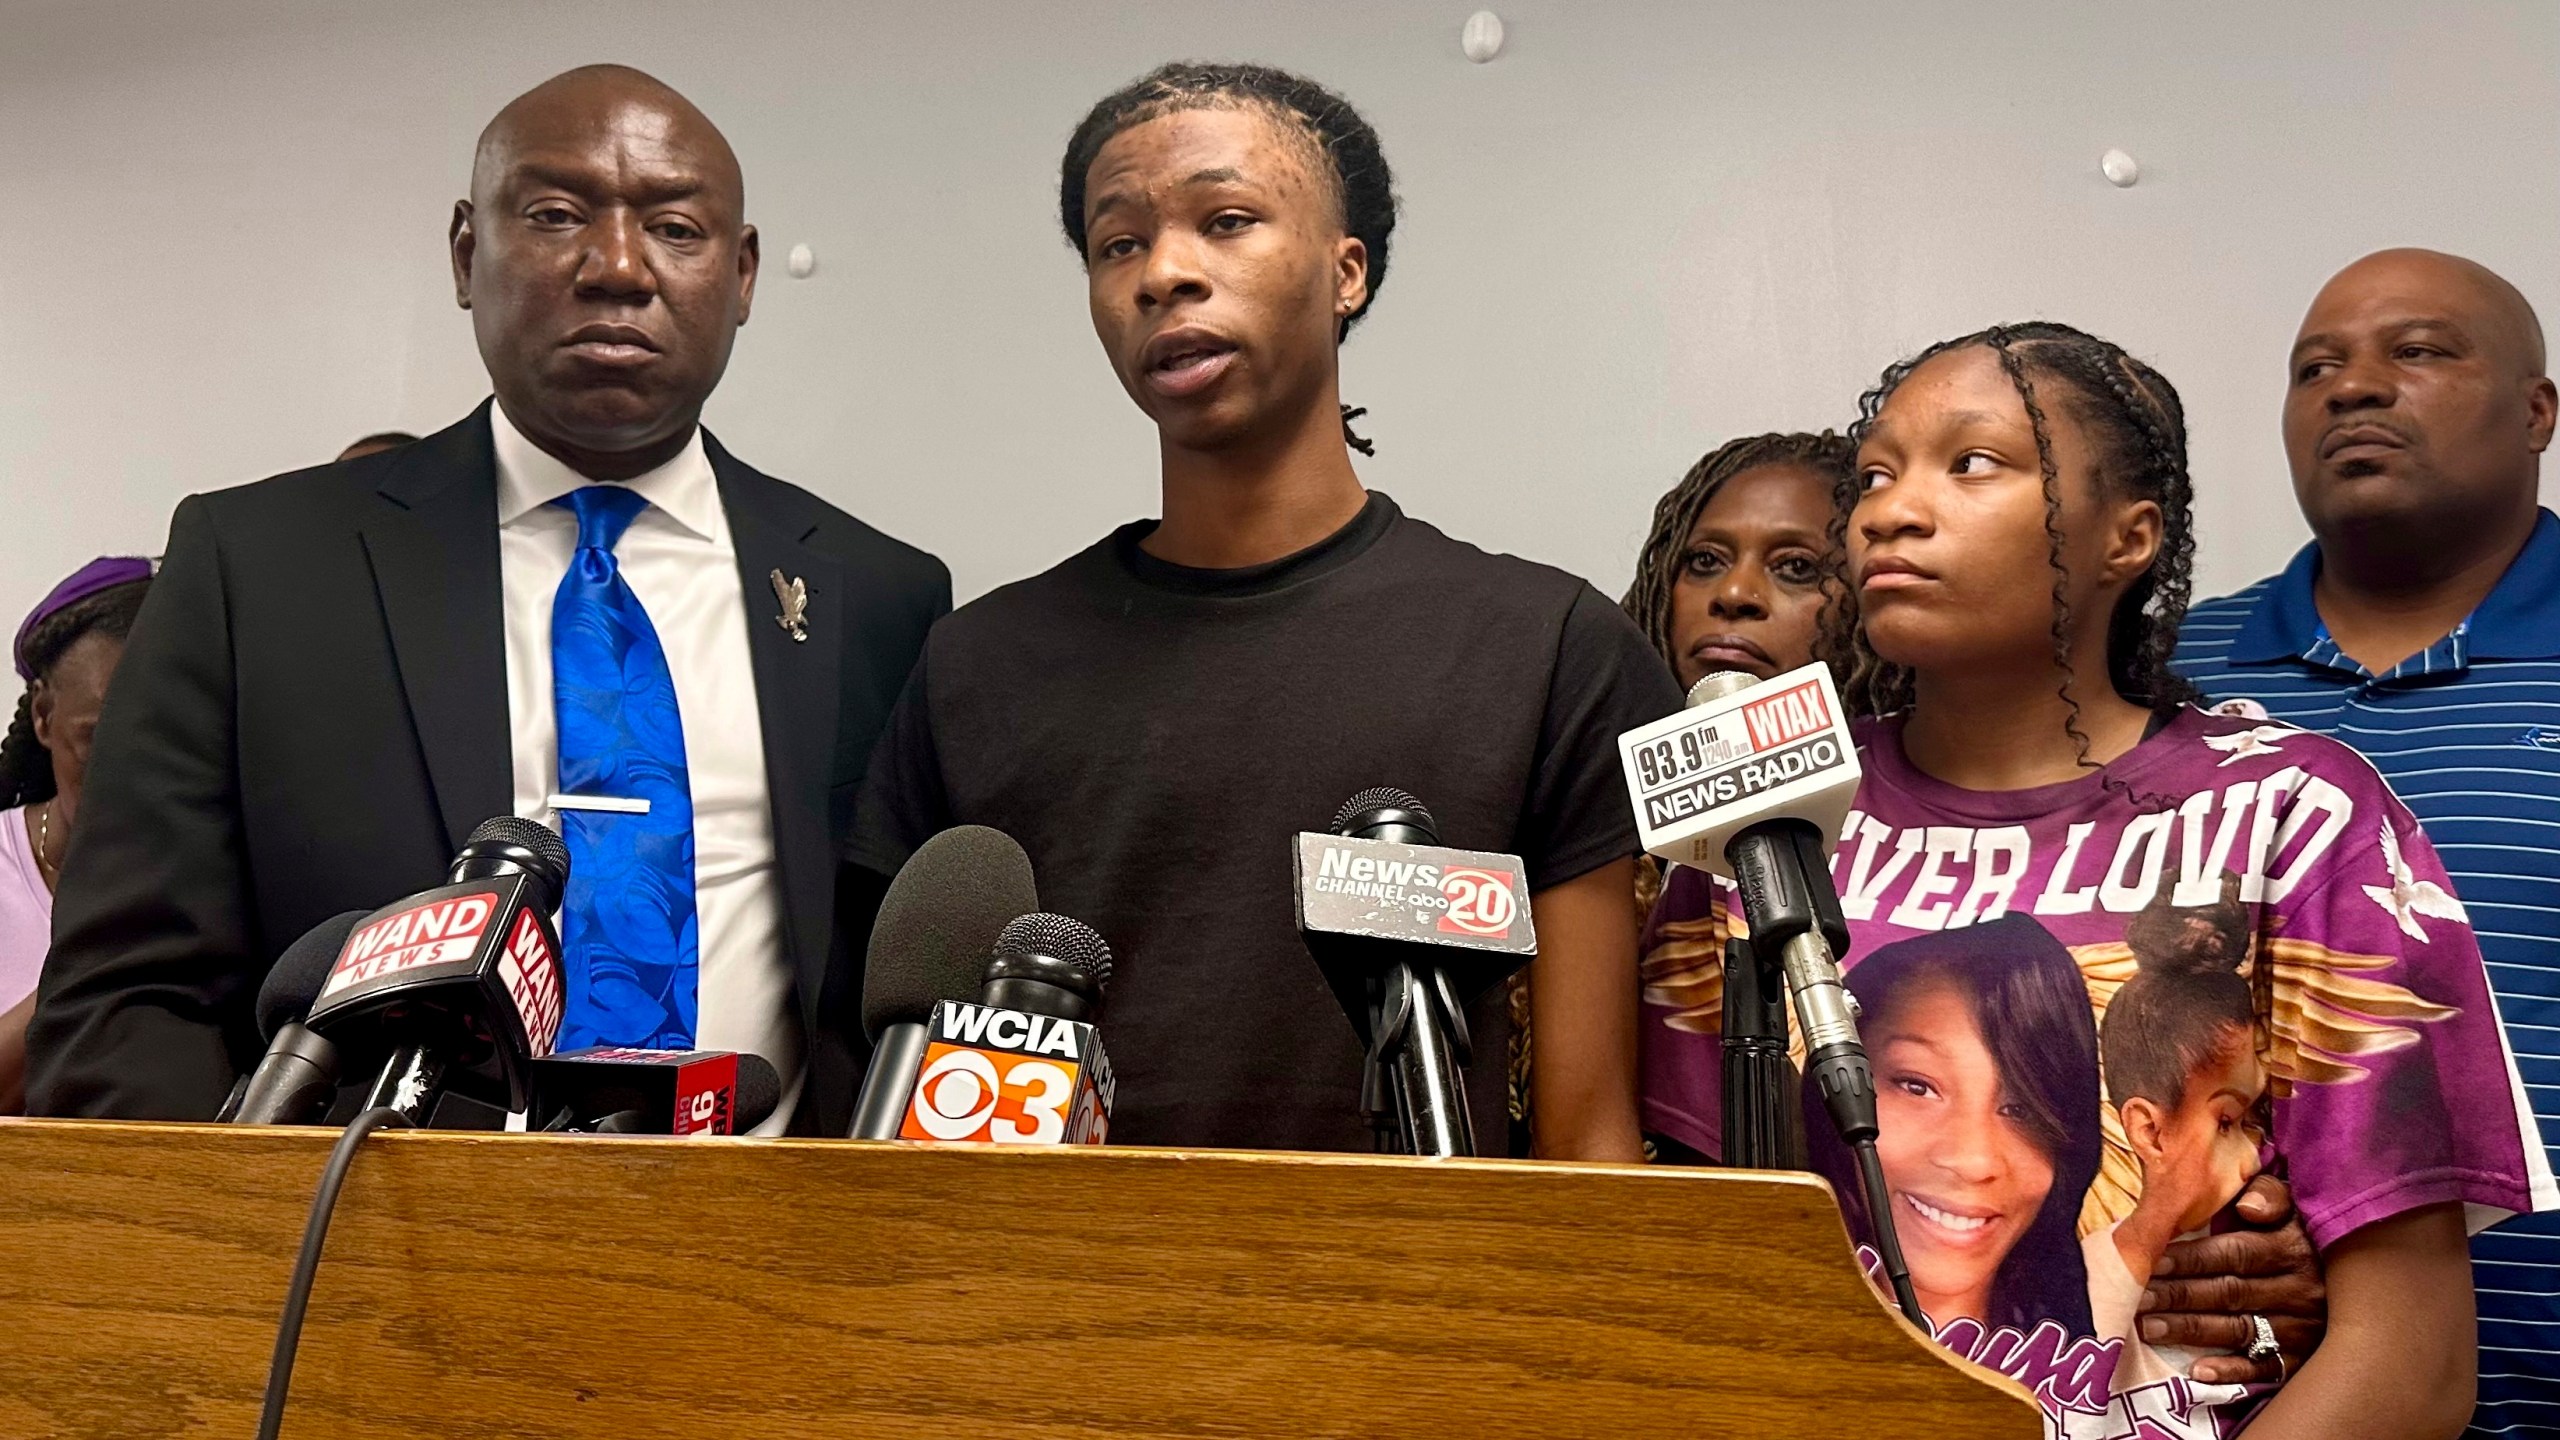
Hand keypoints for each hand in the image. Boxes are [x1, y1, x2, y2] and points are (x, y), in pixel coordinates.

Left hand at [2137, 1174, 2325, 1383]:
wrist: (2358, 1276)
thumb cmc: (2305, 1231)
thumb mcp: (2295, 1204)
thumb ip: (2269, 1195)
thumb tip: (2248, 1206)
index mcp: (2293, 1247)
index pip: (2235, 1254)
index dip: (2193, 1258)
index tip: (2152, 1261)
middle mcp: (2301, 1290)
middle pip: (2231, 1293)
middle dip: (2180, 1296)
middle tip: (2138, 1298)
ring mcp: (2305, 1327)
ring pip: (2241, 1329)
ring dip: (2192, 1331)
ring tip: (2149, 1328)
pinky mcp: (2307, 1357)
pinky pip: (2267, 1369)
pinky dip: (2233, 1371)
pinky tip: (2198, 1372)